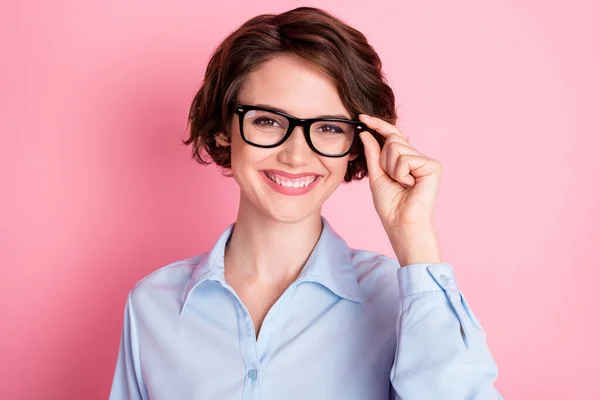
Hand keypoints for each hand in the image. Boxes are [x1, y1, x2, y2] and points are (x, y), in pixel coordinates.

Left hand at [358, 114, 442, 264]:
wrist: (401, 223)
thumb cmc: (390, 205)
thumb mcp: (377, 176)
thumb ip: (373, 154)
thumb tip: (366, 132)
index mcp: (405, 159)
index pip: (391, 135)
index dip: (377, 125)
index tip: (361, 117)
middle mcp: (417, 157)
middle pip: (391, 140)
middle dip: (384, 160)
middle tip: (393, 180)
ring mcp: (426, 161)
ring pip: (396, 148)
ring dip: (391, 168)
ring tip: (402, 184)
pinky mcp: (432, 165)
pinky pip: (405, 158)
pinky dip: (400, 173)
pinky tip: (410, 185)